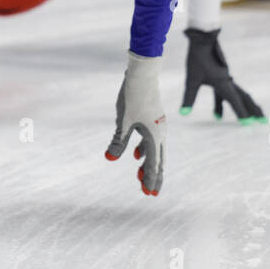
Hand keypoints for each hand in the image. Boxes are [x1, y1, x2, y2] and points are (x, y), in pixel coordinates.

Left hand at [104, 52, 166, 196]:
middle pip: (159, 160)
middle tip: (149, 193)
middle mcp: (160, 133)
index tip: (149, 194)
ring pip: (154, 150)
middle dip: (153, 176)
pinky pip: (151, 140)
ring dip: (148, 164)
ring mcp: (158, 126)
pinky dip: (144, 150)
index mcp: (155, 136)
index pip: (154, 164)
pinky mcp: (153, 119)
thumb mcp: (122, 122)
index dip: (151, 180)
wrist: (142, 73)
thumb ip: (118, 141)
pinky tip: (135, 155)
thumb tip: (109, 159)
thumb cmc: (132, 97)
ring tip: (139, 176)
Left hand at [179, 28, 264, 122]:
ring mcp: (225, 77)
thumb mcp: (192, 79)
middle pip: (243, 98)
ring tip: (244, 117)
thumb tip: (183, 113)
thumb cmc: (198, 58)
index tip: (249, 125)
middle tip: (262, 120)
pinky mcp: (220, 73)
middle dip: (252, 110)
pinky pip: (227, 90)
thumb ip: (189, 97)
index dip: (242, 114)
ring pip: (237, 94)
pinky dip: (226, 101)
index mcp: (224, 83)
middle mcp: (228, 81)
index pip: (235, 102)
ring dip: (242, 106)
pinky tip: (219, 107)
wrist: (203, 39)